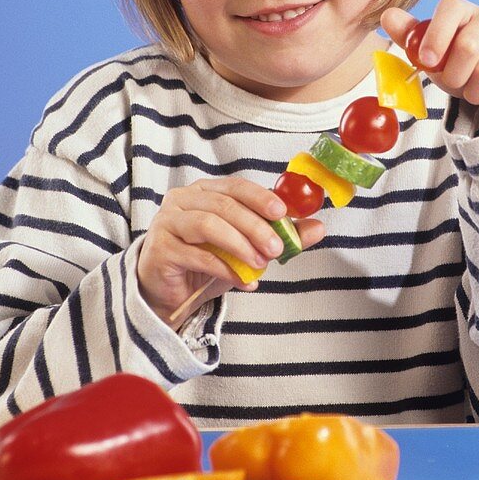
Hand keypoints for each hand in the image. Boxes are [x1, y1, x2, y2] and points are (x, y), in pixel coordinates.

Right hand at [137, 176, 324, 323]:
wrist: (170, 293)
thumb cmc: (206, 262)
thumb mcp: (247, 248)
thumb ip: (280, 235)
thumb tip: (318, 227)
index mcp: (204, 191)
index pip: (235, 186)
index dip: (259, 197)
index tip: (282, 213)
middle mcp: (183, 200)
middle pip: (224, 205)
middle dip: (255, 226)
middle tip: (277, 247)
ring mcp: (167, 222)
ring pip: (208, 224)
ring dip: (240, 244)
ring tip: (261, 264)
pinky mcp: (160, 248)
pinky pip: (196, 254)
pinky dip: (224, 269)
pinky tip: (243, 282)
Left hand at [380, 0, 478, 127]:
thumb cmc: (464, 68)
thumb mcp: (434, 57)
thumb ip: (411, 38)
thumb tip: (387, 16)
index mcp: (466, 12)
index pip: (452, 7)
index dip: (436, 34)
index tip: (427, 61)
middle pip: (469, 44)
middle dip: (454, 75)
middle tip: (456, 85)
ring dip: (474, 91)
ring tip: (475, 91)